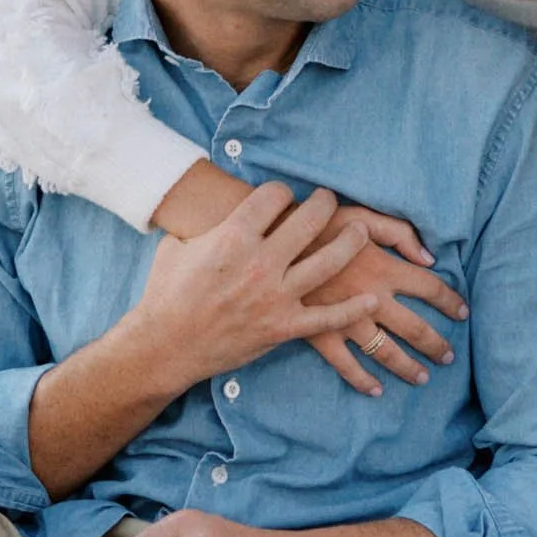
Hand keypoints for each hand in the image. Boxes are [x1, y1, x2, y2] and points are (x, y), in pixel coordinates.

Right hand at [125, 183, 374, 387]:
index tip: (283, 195)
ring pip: (329, 261)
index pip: (273, 196)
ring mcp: (275, 296)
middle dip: (323, 204)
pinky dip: (353, 309)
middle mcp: (260, 262)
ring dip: (350, 242)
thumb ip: (204, 227)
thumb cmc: (165, 294)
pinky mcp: (283, 327)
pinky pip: (328, 318)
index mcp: (232, 236)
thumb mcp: (177, 246)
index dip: (281, 191)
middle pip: (308, 220)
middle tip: (328, 201)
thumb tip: (209, 209)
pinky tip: (372, 299)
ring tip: (361, 232)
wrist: (164, 345)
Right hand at [293, 211, 467, 396]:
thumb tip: (429, 258)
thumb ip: (398, 232)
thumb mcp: (361, 214)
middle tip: (447, 356)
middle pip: (415, 328)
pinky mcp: (320, 334)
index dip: (450, 301)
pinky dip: (362, 380)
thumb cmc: (317, 224)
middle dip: (435, 344)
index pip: (430, 288)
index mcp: (384, 268)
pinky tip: (376, 390)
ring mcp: (346, 320)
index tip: (462, 311)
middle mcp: (371, 298)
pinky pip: (346, 365)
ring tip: (422, 377)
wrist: (269, 242)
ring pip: (386, 352)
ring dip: (407, 367)